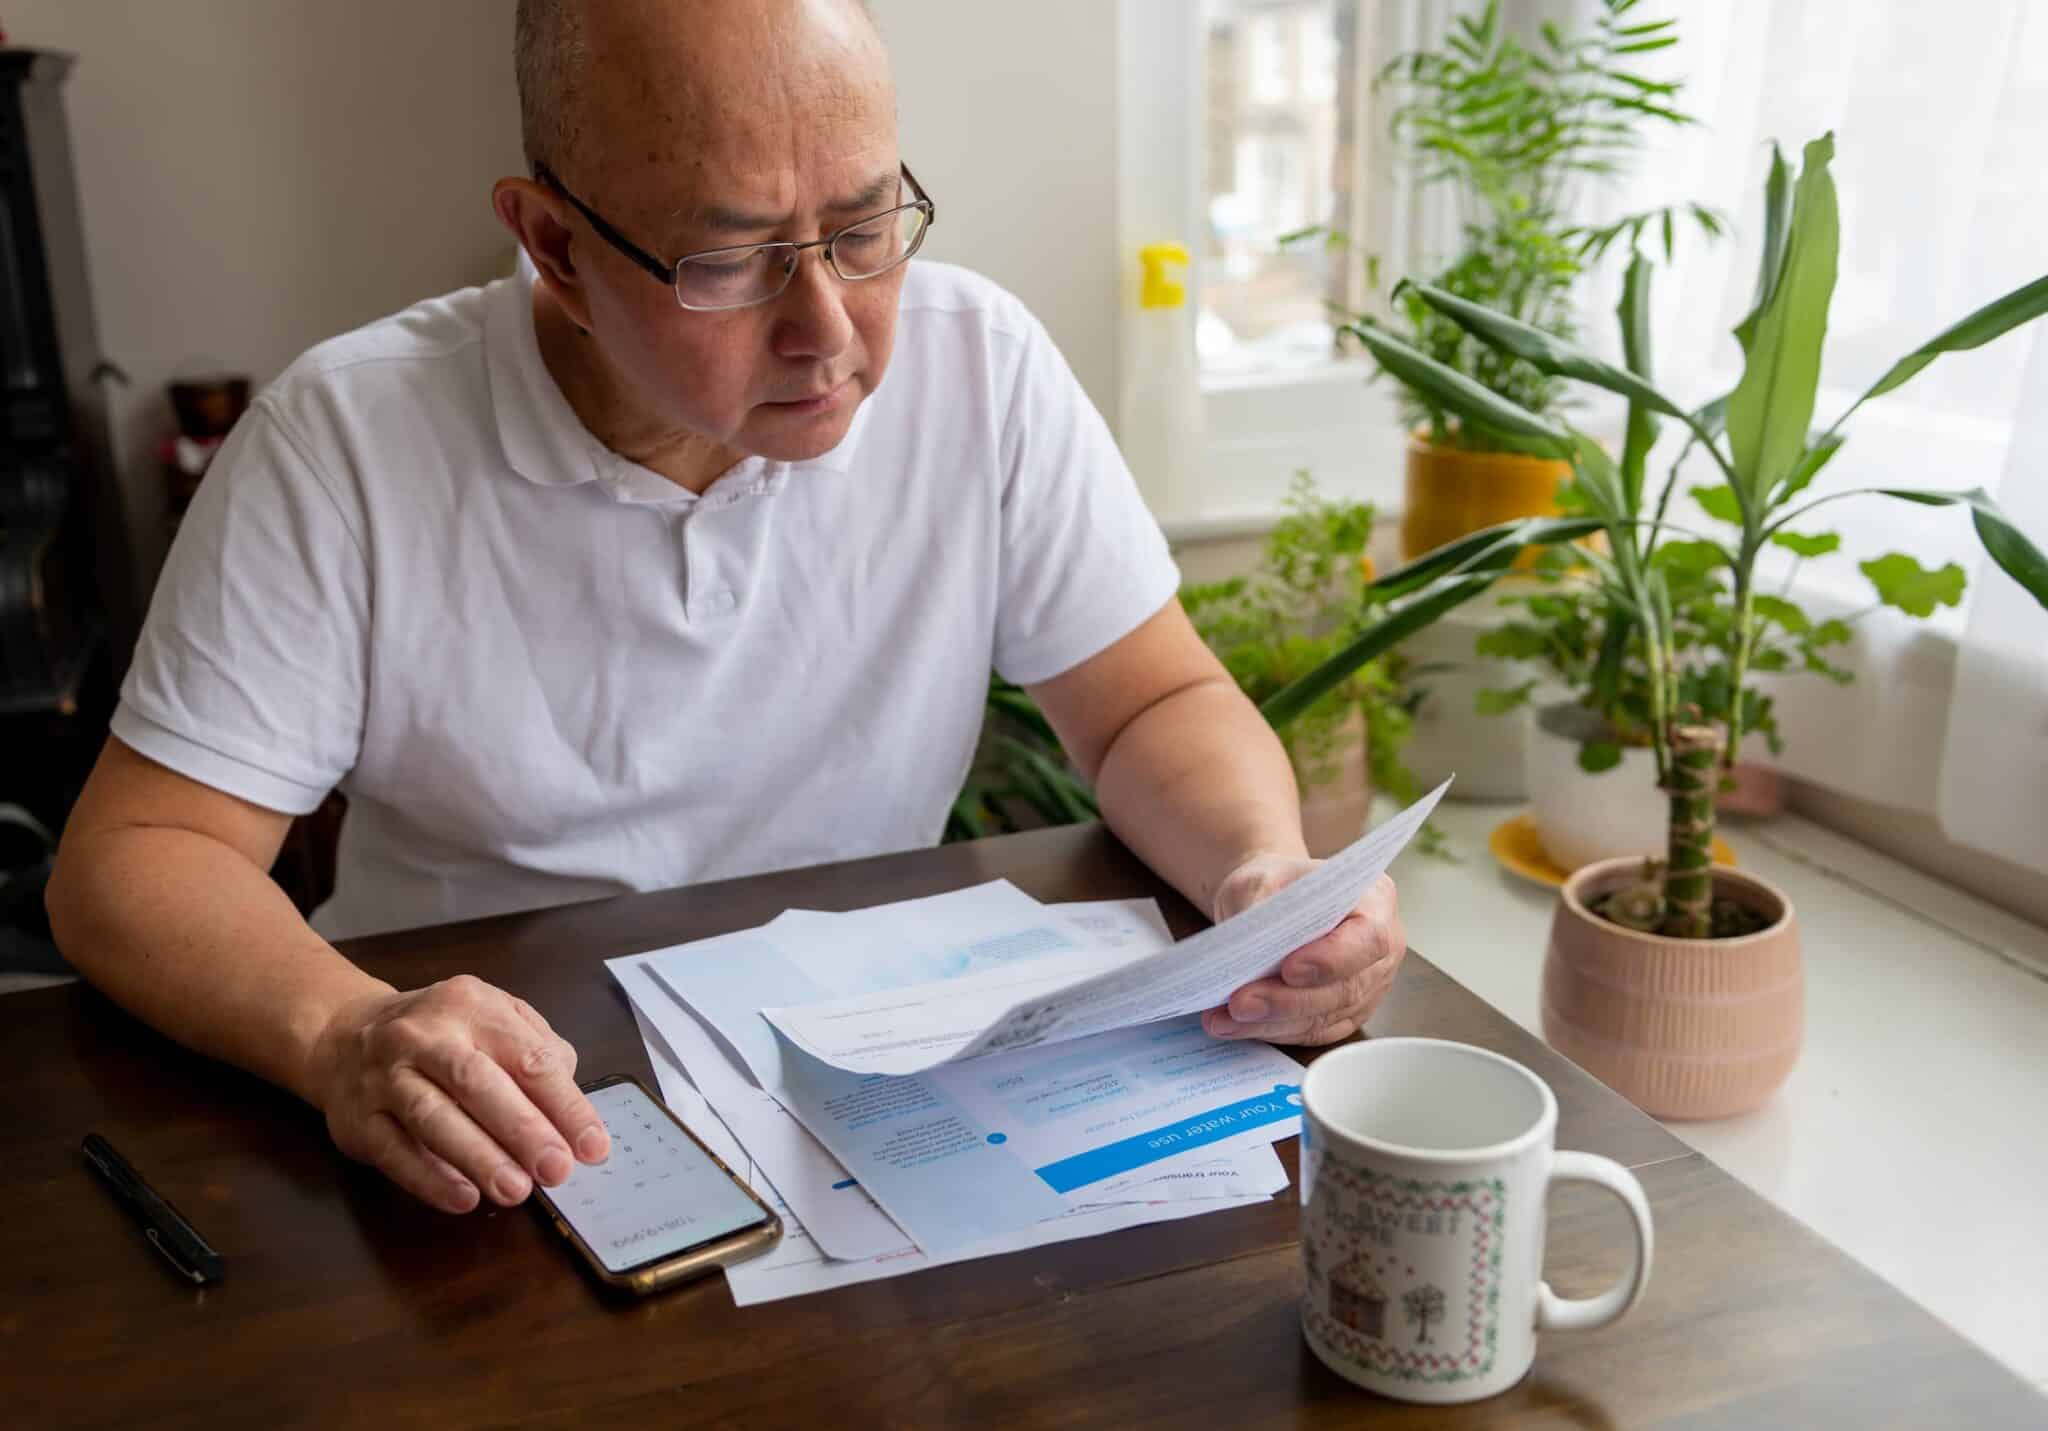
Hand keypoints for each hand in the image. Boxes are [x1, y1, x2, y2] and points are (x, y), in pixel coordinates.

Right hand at [306, 975, 609, 1213]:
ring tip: (515, 1191)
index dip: (565, 1106)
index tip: (593, 1147)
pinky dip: (430, 1178)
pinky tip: (463, 1198)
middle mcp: (426, 1036)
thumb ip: (536, 1050)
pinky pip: (395, 1151)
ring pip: (433, 1117)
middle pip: (478, 1084)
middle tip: (557, 1170)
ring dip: (478, 1157)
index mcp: (472, 1007)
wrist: (344, 1035)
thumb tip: (570, 1103)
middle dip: (523, 1130)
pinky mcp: (358, 1118)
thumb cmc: (441, 1033)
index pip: (529, 1058)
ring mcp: (386, 1077)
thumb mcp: (492, 1018)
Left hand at [1202, 855, 1405, 1045]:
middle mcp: (1380, 950)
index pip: (1368, 939)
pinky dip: (1270, 1031)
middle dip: (1288, 1000)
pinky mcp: (1343, 1014)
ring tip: (1227, 1018)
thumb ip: (1261, 909)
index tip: (1289, 969)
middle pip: (1345, 988)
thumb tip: (1248, 951)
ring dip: (1272, 1022)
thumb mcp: (1261, 879)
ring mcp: (1367, 987)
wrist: (1269, 901)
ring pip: (1324, 1017)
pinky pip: (1310, 1031)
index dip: (1331, 960)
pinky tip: (1233, 1026)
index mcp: (1375, 901)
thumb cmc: (1274, 884)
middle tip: (1241, 1003)